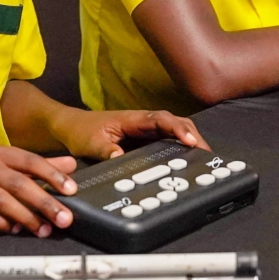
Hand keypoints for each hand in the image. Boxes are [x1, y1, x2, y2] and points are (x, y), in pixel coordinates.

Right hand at [0, 146, 77, 238]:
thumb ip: (37, 165)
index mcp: (1, 154)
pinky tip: (13, 230)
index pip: (32, 161)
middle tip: (64, 218)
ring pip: (4, 201)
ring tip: (43, 230)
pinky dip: (0, 224)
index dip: (53, 174)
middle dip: (45, 203)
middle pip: (21, 184)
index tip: (71, 189)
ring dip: (26, 218)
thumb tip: (70, 164)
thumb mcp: (1, 161)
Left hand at [51, 108, 210, 160]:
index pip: (162, 119)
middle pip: (176, 122)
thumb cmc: (82, 131)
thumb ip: (105, 151)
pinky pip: (167, 140)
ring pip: (174, 130)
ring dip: (189, 140)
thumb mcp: (90, 143)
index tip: (190, 141)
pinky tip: (187, 161)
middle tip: (206, 154)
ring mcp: (146, 130)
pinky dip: (180, 147)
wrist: (72, 127)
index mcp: (134, 119)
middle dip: (193, 135)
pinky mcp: (144, 139)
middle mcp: (144, 121)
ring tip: (203, 159)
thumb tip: (120, 158)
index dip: (178, 129)